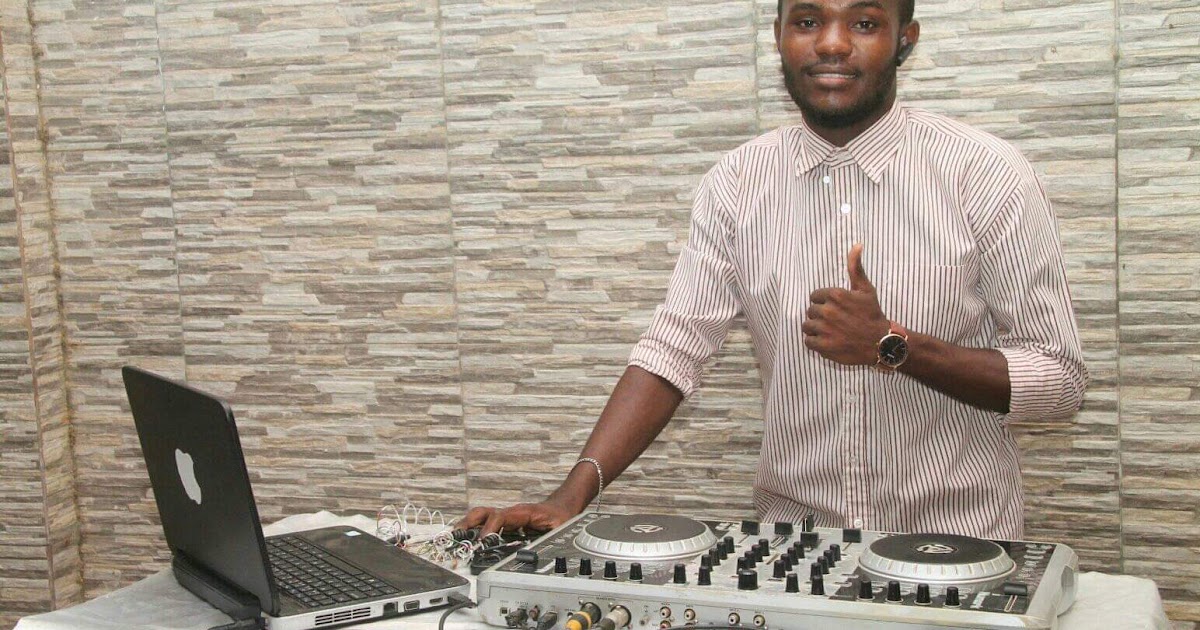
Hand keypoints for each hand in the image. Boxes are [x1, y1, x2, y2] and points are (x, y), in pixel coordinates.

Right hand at [455, 497, 577, 536]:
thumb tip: (538, 548)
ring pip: (481, 517)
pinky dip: (473, 530)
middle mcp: (510, 514)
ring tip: (454, 538)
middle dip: (468, 523)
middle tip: (456, 535)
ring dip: (466, 526)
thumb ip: (549, 536)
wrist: (562, 506)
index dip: (489, 528)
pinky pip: (486, 524)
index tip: (483, 541)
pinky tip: (466, 540)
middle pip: (483, 513)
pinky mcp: (505, 524)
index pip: (499, 517)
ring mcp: (506, 518)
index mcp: (521, 513)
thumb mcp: (559, 527)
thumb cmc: (560, 515)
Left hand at [801, 243, 889, 364]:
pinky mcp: (823, 346)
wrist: (880, 343)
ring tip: (829, 332)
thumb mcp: (866, 289)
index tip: (835, 309)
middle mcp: (828, 311)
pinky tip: (828, 341)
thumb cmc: (872, 314)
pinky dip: (815, 343)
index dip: (823, 303)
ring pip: (807, 326)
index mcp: (835, 295)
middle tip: (834, 322)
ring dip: (815, 330)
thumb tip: (857, 245)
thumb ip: (855, 268)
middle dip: (820, 316)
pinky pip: (808, 341)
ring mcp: (825, 329)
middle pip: (810, 311)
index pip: (814, 296)